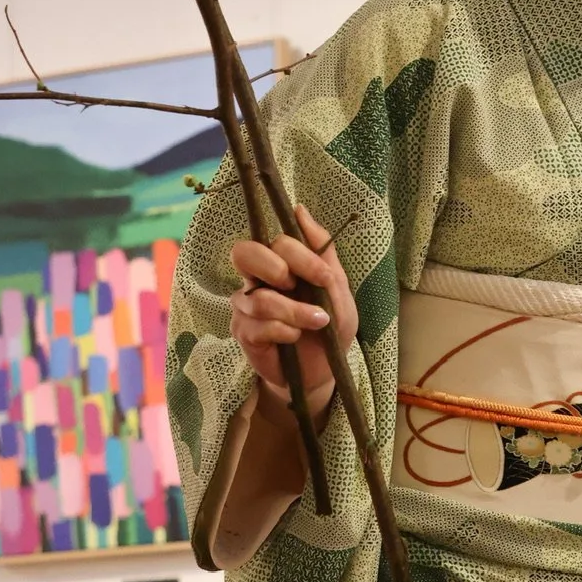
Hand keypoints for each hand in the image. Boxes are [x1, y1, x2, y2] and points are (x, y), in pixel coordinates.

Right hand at [229, 204, 356, 424]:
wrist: (323, 372)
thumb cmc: (330, 326)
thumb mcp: (338, 288)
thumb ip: (323, 250)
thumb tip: (299, 210)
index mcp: (280, 263)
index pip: (274, 240)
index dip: (299, 253)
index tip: (324, 276)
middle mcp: (257, 279)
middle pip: (244, 253)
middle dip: (276, 267)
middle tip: (296, 285)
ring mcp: (246, 306)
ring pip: (259, 297)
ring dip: (294, 311)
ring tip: (317, 323)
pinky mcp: (243, 333)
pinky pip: (258, 325)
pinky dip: (285, 331)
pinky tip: (294, 338)